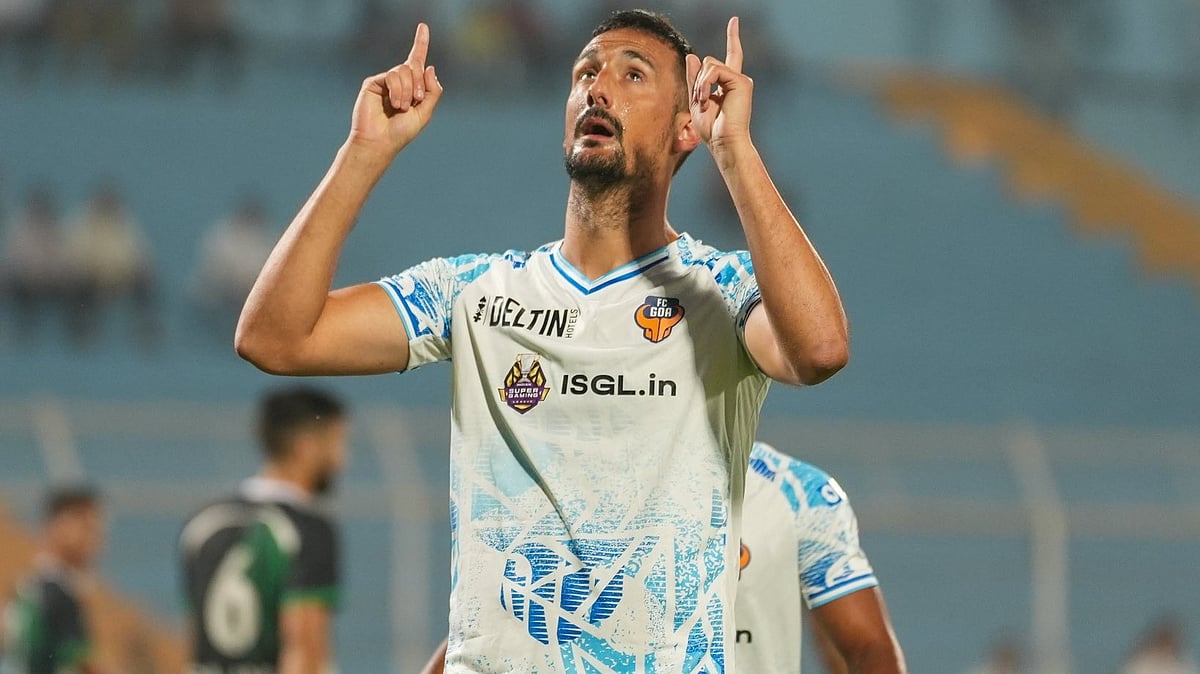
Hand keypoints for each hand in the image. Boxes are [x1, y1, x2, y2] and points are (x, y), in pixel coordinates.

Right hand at [349, 23, 443, 156]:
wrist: (380, 142)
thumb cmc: (401, 131)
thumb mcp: (425, 112)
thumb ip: (432, 91)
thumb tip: (430, 67)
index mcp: (412, 86)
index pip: (417, 61)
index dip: (421, 43)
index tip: (423, 26)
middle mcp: (398, 81)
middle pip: (416, 67)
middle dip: (419, 83)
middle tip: (415, 101)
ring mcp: (386, 81)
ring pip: (404, 71)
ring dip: (408, 90)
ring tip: (402, 107)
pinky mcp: (374, 82)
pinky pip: (392, 76)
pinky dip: (398, 90)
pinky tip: (395, 104)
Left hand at [686, 17, 752, 147]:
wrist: (724, 142)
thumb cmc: (712, 129)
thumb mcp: (696, 100)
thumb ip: (695, 79)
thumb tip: (692, 56)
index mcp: (728, 84)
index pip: (731, 56)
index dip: (733, 37)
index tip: (734, 20)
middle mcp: (737, 80)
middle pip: (709, 62)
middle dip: (698, 80)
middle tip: (700, 103)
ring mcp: (741, 80)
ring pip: (710, 64)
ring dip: (700, 84)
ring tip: (703, 103)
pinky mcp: (741, 82)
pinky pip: (714, 70)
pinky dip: (705, 84)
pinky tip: (706, 99)